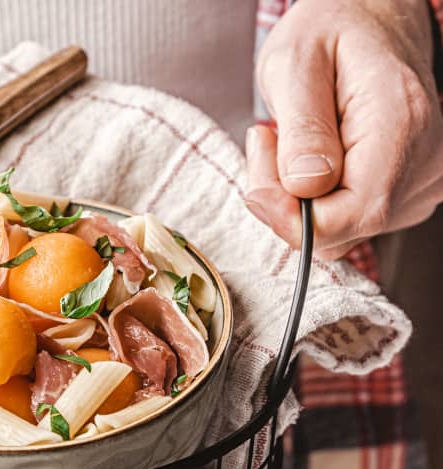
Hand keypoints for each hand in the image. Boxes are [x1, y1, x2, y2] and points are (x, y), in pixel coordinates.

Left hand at [246, 0, 442, 259]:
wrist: (368, 21)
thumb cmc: (329, 33)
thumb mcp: (295, 64)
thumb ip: (302, 129)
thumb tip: (305, 187)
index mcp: (401, 125)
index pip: (349, 215)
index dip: (290, 216)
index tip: (259, 171)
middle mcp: (424, 162)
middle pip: (341, 229)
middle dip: (285, 203)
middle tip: (267, 144)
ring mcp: (420, 182)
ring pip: (341, 232)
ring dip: (297, 202)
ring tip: (289, 142)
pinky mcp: (406, 194)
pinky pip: (348, 223)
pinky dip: (316, 202)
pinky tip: (310, 160)